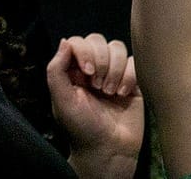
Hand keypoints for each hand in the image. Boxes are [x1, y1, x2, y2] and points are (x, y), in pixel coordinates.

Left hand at [47, 34, 141, 169]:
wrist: (109, 151)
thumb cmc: (81, 128)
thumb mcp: (62, 100)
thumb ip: (56, 70)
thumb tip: (65, 41)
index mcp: (73, 70)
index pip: (78, 42)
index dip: (84, 51)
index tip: (87, 73)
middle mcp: (93, 68)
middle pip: (98, 40)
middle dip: (101, 61)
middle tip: (98, 86)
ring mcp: (113, 74)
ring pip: (117, 48)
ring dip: (115, 69)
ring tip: (110, 92)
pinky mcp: (132, 83)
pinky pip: (134, 62)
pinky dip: (129, 76)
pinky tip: (123, 94)